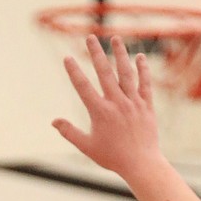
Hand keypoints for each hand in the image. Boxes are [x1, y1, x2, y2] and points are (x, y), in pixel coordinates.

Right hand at [52, 34, 161, 178]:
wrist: (140, 164)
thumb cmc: (112, 157)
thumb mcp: (87, 147)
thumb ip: (70, 132)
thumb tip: (54, 122)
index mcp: (100, 112)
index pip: (83, 87)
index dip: (74, 71)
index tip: (67, 58)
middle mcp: (116, 103)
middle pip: (104, 72)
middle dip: (96, 53)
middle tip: (90, 37)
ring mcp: (133, 102)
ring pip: (125, 73)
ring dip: (120, 53)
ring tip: (115, 38)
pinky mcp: (146, 105)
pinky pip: (144, 83)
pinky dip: (142, 69)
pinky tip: (138, 57)